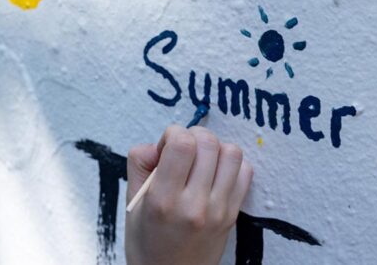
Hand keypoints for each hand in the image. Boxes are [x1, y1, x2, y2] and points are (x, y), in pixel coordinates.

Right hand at [125, 125, 252, 264]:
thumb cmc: (147, 243)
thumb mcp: (132, 203)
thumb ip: (139, 165)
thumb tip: (155, 143)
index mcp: (163, 200)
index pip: (182, 144)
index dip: (173, 133)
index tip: (165, 146)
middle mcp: (194, 205)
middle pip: (208, 143)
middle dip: (193, 135)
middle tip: (182, 150)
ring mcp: (218, 210)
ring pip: (231, 153)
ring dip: (215, 148)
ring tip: (200, 160)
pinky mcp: (233, 214)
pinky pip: (245, 172)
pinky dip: (231, 165)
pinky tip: (214, 174)